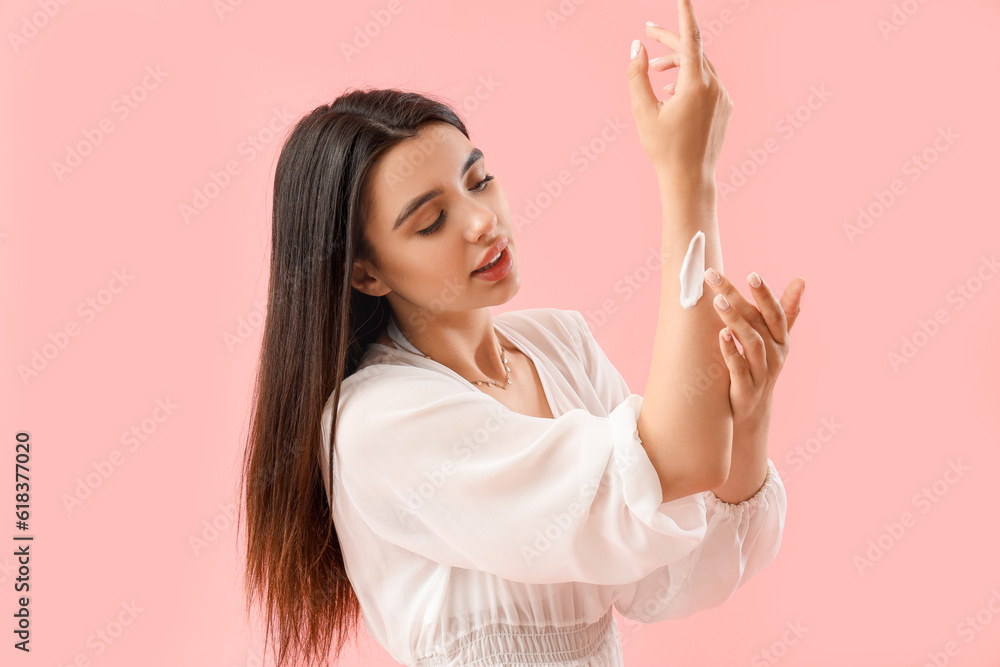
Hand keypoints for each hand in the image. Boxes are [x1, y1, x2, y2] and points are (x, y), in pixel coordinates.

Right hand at [626, 0, 733, 181]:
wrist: (689, 179)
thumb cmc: (663, 149)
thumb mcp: (642, 111)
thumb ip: (637, 75)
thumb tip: (637, 46)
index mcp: (695, 86)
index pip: (691, 39)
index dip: (684, 15)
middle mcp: (715, 87)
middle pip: (693, 51)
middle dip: (670, 41)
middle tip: (648, 32)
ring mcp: (723, 98)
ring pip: (701, 67)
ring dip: (677, 63)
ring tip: (655, 72)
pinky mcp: (726, 108)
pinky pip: (708, 83)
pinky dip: (689, 80)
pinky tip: (671, 92)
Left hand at [702, 269, 804, 427]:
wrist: (750, 411)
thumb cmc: (760, 366)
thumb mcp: (775, 340)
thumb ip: (786, 311)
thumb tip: (801, 280)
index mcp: (781, 340)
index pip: (775, 312)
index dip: (765, 294)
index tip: (751, 274)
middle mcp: (776, 354)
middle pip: (757, 321)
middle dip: (736, 296)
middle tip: (714, 276)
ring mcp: (762, 372)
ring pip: (751, 342)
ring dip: (734, 320)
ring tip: (717, 301)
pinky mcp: (746, 389)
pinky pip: (738, 367)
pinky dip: (731, 350)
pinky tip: (720, 334)